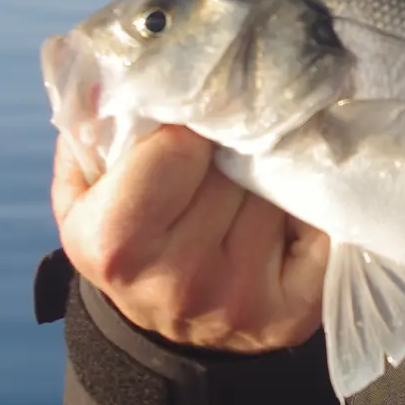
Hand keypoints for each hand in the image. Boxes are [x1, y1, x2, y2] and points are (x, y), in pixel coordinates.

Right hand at [51, 125, 328, 351]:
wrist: (171, 334)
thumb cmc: (128, 242)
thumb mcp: (86, 194)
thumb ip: (92, 131)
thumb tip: (118, 71)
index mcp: (117, 245)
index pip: (178, 146)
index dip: (187, 127)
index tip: (190, 128)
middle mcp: (180, 280)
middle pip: (235, 165)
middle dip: (233, 148)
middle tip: (224, 154)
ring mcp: (242, 299)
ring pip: (277, 188)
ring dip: (270, 174)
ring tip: (249, 184)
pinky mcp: (295, 313)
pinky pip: (318, 222)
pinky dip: (305, 207)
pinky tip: (283, 210)